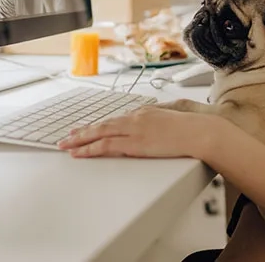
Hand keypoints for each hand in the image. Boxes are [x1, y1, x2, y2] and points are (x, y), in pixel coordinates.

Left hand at [57, 105, 218, 158]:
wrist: (198, 132)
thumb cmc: (192, 127)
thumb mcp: (173, 117)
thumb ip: (159, 119)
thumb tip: (154, 124)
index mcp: (145, 112)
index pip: (117, 119)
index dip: (100, 124)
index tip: (89, 128)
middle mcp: (136, 118)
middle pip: (104, 124)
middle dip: (84, 131)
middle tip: (68, 135)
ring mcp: (133, 130)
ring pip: (99, 133)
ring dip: (80, 139)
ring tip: (66, 145)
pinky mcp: (133, 143)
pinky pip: (105, 145)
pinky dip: (89, 149)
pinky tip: (80, 152)